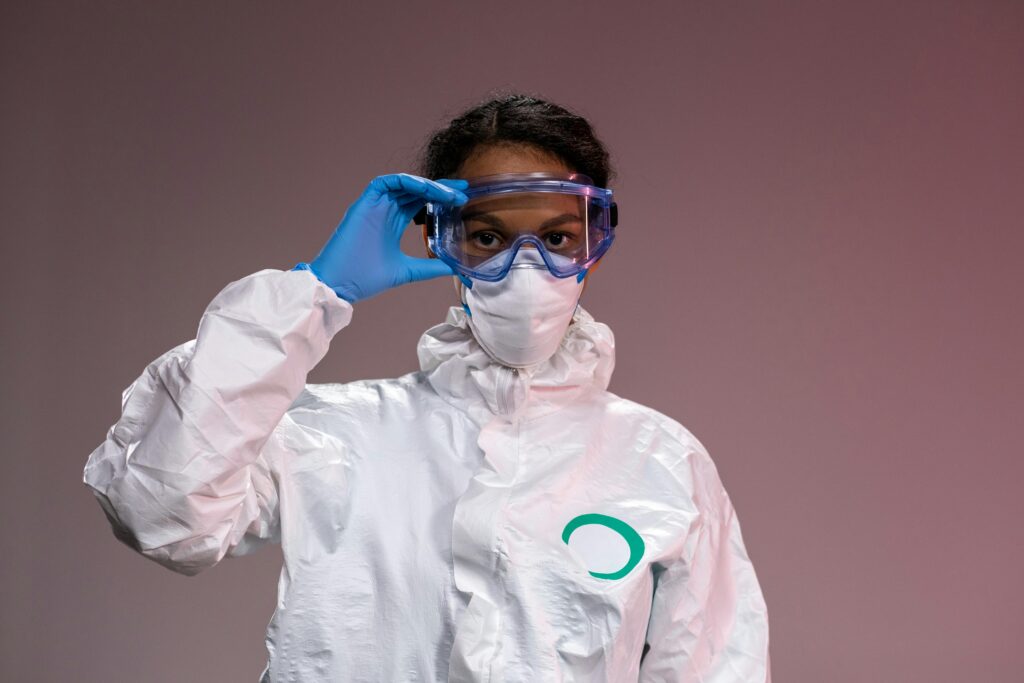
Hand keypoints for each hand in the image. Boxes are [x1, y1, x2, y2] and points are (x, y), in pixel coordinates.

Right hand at [294, 173, 467, 302]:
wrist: (340, 285)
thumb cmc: (365, 279)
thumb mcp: (408, 271)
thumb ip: (431, 267)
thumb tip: (455, 269)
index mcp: (392, 223)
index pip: (420, 203)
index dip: (440, 198)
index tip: (462, 199)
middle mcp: (383, 211)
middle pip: (415, 191)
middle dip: (440, 189)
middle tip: (462, 192)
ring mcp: (373, 206)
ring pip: (404, 185)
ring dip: (427, 186)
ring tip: (448, 194)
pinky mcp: (362, 205)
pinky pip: (384, 183)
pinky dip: (405, 182)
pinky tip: (425, 189)